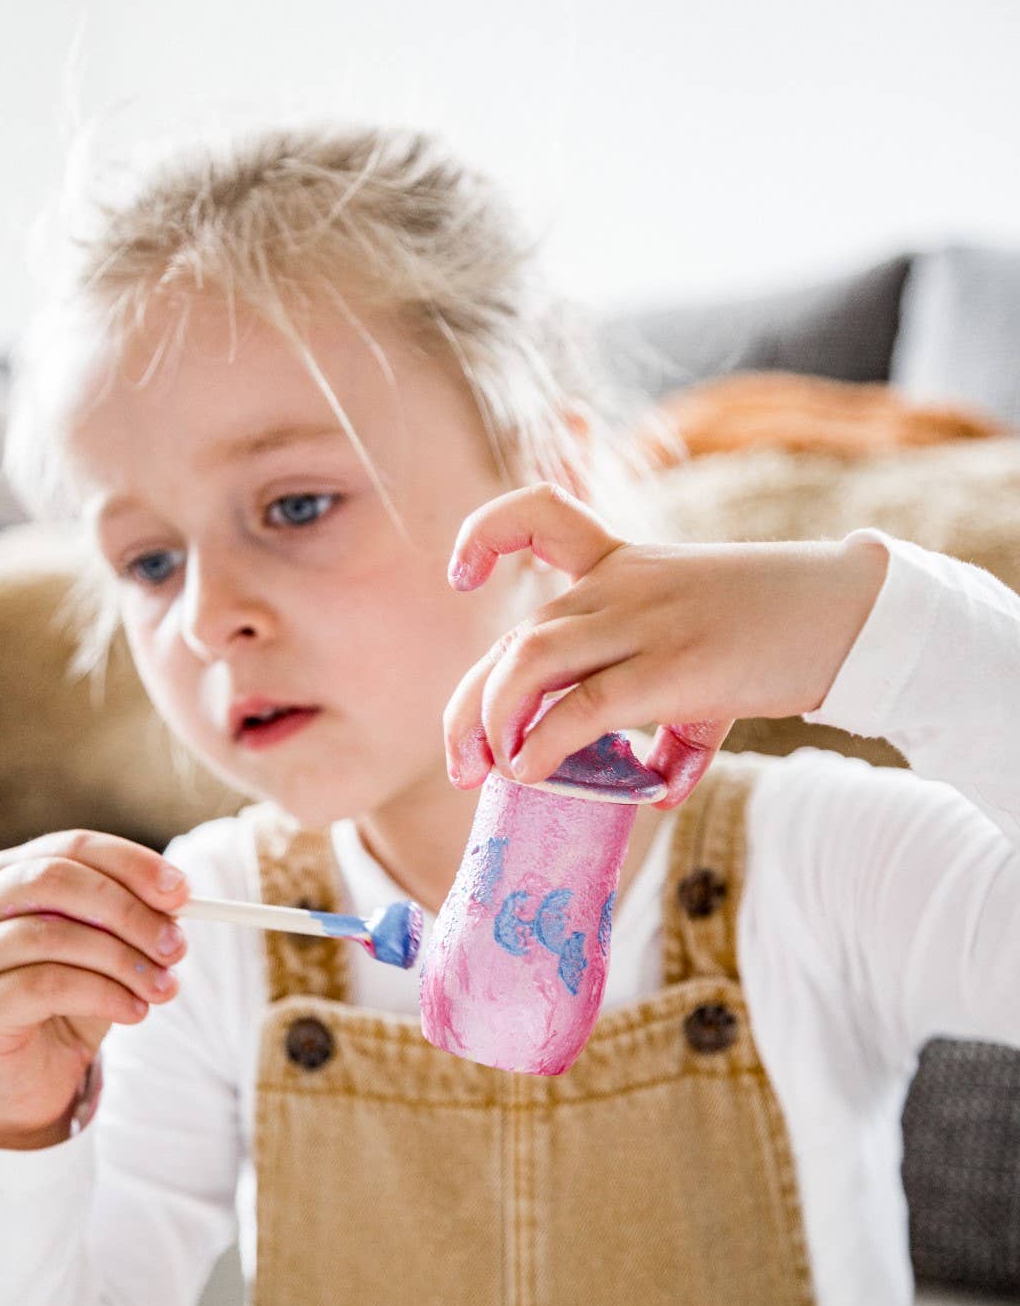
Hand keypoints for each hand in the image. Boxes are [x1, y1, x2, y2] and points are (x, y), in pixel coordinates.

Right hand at [0, 830, 189, 1148]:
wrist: (23, 1079)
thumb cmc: (65, 1002)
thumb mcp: (103, 950)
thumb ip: (130, 918)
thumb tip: (177, 900)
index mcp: (12, 874)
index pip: (73, 847)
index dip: (132, 865)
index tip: (182, 892)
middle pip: (57, 881)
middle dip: (130, 911)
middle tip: (176, 945)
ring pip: (54, 934)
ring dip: (124, 960)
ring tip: (163, 987)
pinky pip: (47, 985)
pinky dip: (104, 994)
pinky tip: (135, 1010)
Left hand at [443, 483, 887, 805]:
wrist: (846, 613)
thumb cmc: (774, 633)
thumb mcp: (705, 653)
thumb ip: (671, 720)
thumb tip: (656, 789)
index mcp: (623, 564)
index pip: (541, 516)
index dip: (486, 537)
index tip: (462, 573)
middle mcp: (621, 586)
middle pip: (517, 636)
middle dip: (470, 704)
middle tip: (460, 761)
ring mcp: (644, 622)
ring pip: (532, 661)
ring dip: (493, 721)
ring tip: (494, 770)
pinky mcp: (673, 668)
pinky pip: (586, 706)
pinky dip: (544, 742)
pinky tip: (533, 771)